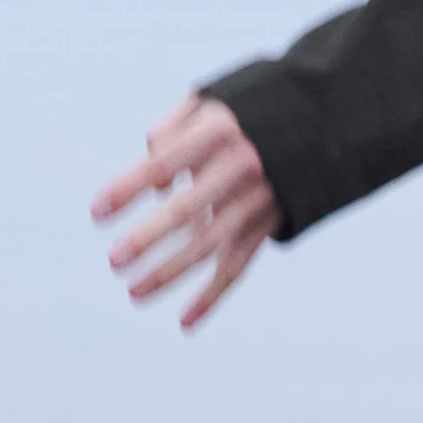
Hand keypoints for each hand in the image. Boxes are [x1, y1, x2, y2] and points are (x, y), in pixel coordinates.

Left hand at [91, 95, 280, 329]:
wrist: (325, 119)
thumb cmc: (248, 109)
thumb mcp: (211, 100)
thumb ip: (170, 131)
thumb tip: (156, 188)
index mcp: (221, 129)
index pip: (164, 163)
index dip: (129, 187)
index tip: (97, 211)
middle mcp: (243, 165)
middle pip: (189, 208)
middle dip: (149, 237)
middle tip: (114, 260)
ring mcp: (261, 198)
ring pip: (213, 244)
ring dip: (172, 272)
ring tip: (134, 290)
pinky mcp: (272, 223)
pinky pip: (240, 265)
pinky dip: (213, 295)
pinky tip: (185, 321)